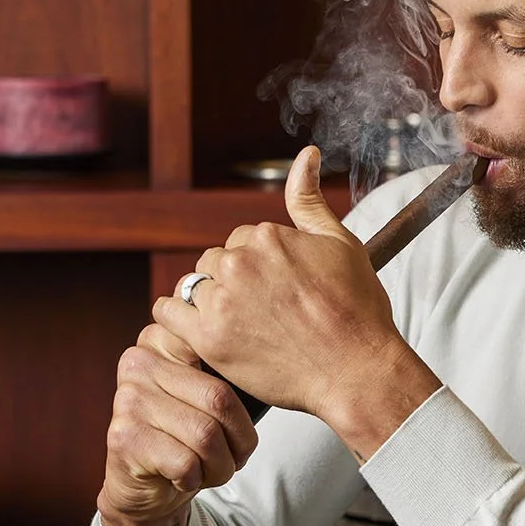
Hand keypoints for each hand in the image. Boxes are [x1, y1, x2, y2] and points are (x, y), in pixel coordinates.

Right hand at [96, 321, 258, 525]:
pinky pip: (185, 462)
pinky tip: (183, 478)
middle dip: (239, 441)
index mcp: (160, 342)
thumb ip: (222, 369)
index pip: (220, 353)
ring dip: (219, 466)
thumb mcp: (202, 395)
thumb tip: (266, 359)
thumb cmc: (182, 437)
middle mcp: (139, 363)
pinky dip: (195, 479)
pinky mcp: (124, 438)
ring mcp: (129, 399)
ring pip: (206, 435)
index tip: (236, 419)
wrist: (141, 486)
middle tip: (235, 458)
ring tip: (210, 470)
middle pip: (220, 399)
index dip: (242, 397)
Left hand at [152, 146, 420, 436]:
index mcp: (266, 236)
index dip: (260, 265)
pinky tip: (199, 328)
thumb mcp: (340, 244)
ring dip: (209, 300)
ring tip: (239, 324)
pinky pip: (167, 313)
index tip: (278, 290)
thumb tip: (307, 155)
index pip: (243, 240)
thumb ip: (310, 200)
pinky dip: (178, 318)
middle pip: (216, 261)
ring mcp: (221, 300)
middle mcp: (239, 262)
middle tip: (262, 312)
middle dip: (233, 282)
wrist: (356, 370)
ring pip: (194, 285)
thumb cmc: (356, 311)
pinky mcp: (208, 338)